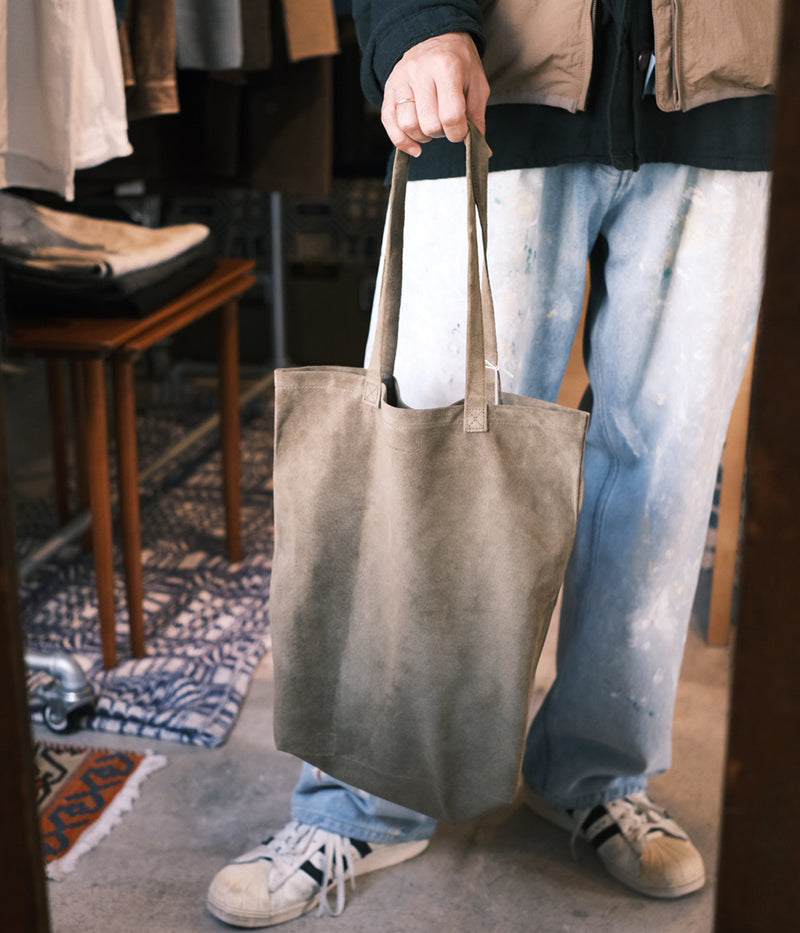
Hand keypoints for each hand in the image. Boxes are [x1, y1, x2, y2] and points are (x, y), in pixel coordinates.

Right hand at [381, 32, 489, 155]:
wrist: (435, 36)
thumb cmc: (459, 63)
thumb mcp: (477, 84)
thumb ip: (477, 117)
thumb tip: (483, 151)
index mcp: (447, 68)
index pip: (451, 117)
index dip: (458, 133)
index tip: (461, 131)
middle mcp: (420, 72)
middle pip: (430, 124)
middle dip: (442, 133)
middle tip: (447, 123)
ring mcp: (401, 80)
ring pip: (408, 126)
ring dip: (423, 137)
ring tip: (432, 127)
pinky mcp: (389, 89)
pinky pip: (389, 123)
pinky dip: (402, 141)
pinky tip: (415, 147)